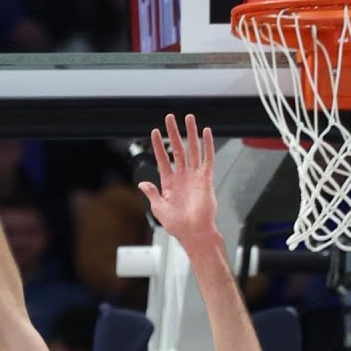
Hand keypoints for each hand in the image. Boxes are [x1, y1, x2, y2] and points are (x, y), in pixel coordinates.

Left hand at [137, 114, 220, 250]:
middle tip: (171, 118)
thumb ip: (151, 193)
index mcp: (169, 182)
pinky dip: (208, 145)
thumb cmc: (177, 224)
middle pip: (178, 148)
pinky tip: (206, 133)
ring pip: (193, 149)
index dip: (159, 145)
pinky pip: (208, 158)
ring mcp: (195, 176)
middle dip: (174, 132)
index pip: (163, 158)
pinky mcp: (206, 179)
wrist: (194, 232)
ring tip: (188, 118)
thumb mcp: (158, 208)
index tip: (155, 132)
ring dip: (191, 133)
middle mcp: (182, 176)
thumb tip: (142, 183)